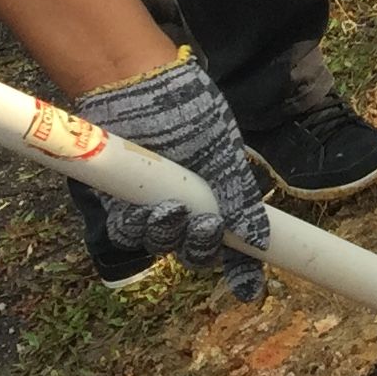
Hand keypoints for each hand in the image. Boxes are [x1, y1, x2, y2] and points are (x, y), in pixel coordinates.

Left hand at [74, 53, 273, 300]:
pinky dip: (138, 226)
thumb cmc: (189, 111)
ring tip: (172, 211)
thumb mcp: (225, 152)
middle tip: (206, 227)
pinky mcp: (117, 201)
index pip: (232, 242)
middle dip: (202, 248)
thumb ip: (240, 197)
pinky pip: (126, 231)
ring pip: (161, 244)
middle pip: (194, 251)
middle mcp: (185, 206)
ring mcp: (151, 206)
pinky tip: (147, 208)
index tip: (249, 289)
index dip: (240, 267)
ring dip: (169, 236)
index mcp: (217, 196)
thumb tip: (260, 240)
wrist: (141, 86)